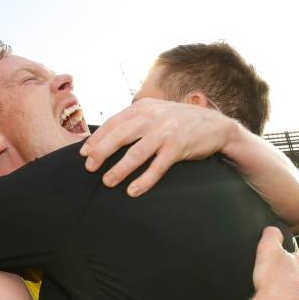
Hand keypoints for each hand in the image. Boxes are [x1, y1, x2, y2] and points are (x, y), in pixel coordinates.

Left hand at [79, 98, 234, 196]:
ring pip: (136, 153)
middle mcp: (153, 118)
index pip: (114, 123)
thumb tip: (107, 138)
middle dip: (101, 152)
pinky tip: (133, 191)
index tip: (83, 153)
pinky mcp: (178, 148)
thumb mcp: (156, 113)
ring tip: (108, 181)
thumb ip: (135, 121)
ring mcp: (166, 132)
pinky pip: (157, 167)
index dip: (97, 139)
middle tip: (89, 168)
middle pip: (120, 136)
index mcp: (143, 108)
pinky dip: (144, 180)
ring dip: (120, 169)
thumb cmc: (179, 122)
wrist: (215, 126)